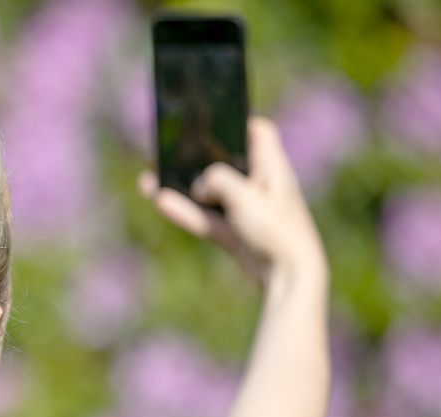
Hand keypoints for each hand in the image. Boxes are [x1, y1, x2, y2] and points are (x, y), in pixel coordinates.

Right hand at [137, 116, 326, 285]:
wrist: (289, 278)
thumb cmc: (275, 231)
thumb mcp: (244, 196)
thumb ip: (217, 179)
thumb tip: (200, 186)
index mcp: (272, 168)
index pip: (260, 133)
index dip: (238, 121)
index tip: (213, 115)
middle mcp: (260, 186)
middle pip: (226, 161)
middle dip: (198, 155)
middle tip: (170, 145)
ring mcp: (246, 211)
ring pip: (209, 192)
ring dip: (183, 186)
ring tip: (151, 177)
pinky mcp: (235, 233)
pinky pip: (204, 217)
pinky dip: (184, 211)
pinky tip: (160, 201)